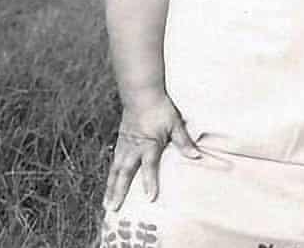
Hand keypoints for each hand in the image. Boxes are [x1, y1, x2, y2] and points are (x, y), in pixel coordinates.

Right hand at [103, 92, 200, 211]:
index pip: (149, 167)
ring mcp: (125, 145)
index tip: (149, 198)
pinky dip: (110, 175)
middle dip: (119, 192)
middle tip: (113, 209)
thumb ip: (183, 142)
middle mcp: (134, 148)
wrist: (141, 94)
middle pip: (125, 173)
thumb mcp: (175, 124)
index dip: (150, 183)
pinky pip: (113, 162)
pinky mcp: (120, 141)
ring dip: (110, 187)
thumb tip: (196, 155)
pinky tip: (109, 183)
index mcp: (149, 144)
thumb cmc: (160, 108)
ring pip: (115, 170)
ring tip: (106, 203)